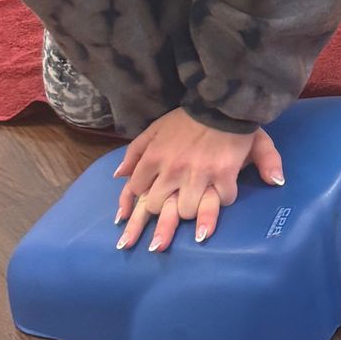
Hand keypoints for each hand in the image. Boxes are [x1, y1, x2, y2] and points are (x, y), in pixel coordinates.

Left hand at [114, 109, 283, 251]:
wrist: (222, 102)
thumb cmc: (189, 118)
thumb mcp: (155, 128)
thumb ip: (135, 151)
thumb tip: (117, 176)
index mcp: (154, 156)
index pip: (136, 189)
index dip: (134, 205)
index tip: (130, 220)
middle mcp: (172, 168)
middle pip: (156, 207)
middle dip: (157, 219)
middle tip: (156, 238)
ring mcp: (198, 173)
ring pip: (184, 211)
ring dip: (187, 217)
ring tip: (186, 230)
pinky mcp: (223, 174)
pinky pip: (219, 201)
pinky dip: (218, 207)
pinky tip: (214, 214)